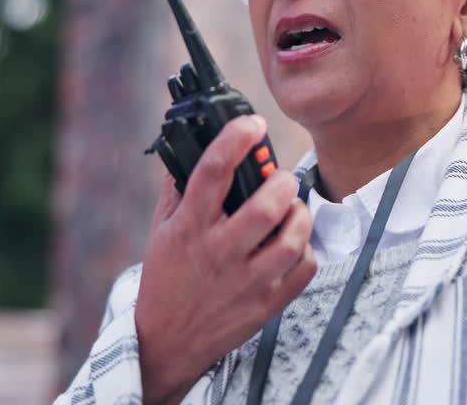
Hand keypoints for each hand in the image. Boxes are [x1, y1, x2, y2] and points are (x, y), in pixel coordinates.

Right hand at [134, 115, 315, 404]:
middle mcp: (219, 253)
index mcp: (189, 228)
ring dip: (300, 216)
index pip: (212, 172)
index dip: (236, 140)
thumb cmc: (167, 278)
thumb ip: (177, 187)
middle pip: (265, 208)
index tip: (253, 124)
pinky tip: (293, 243)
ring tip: (292, 210)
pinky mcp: (267, 304)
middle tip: (281, 180)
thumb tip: (189, 143)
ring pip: (291, 239)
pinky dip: (305, 250)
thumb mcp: (161, 230)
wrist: (167, 342)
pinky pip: (304, 268)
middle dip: (282, 183)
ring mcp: (246, 281)